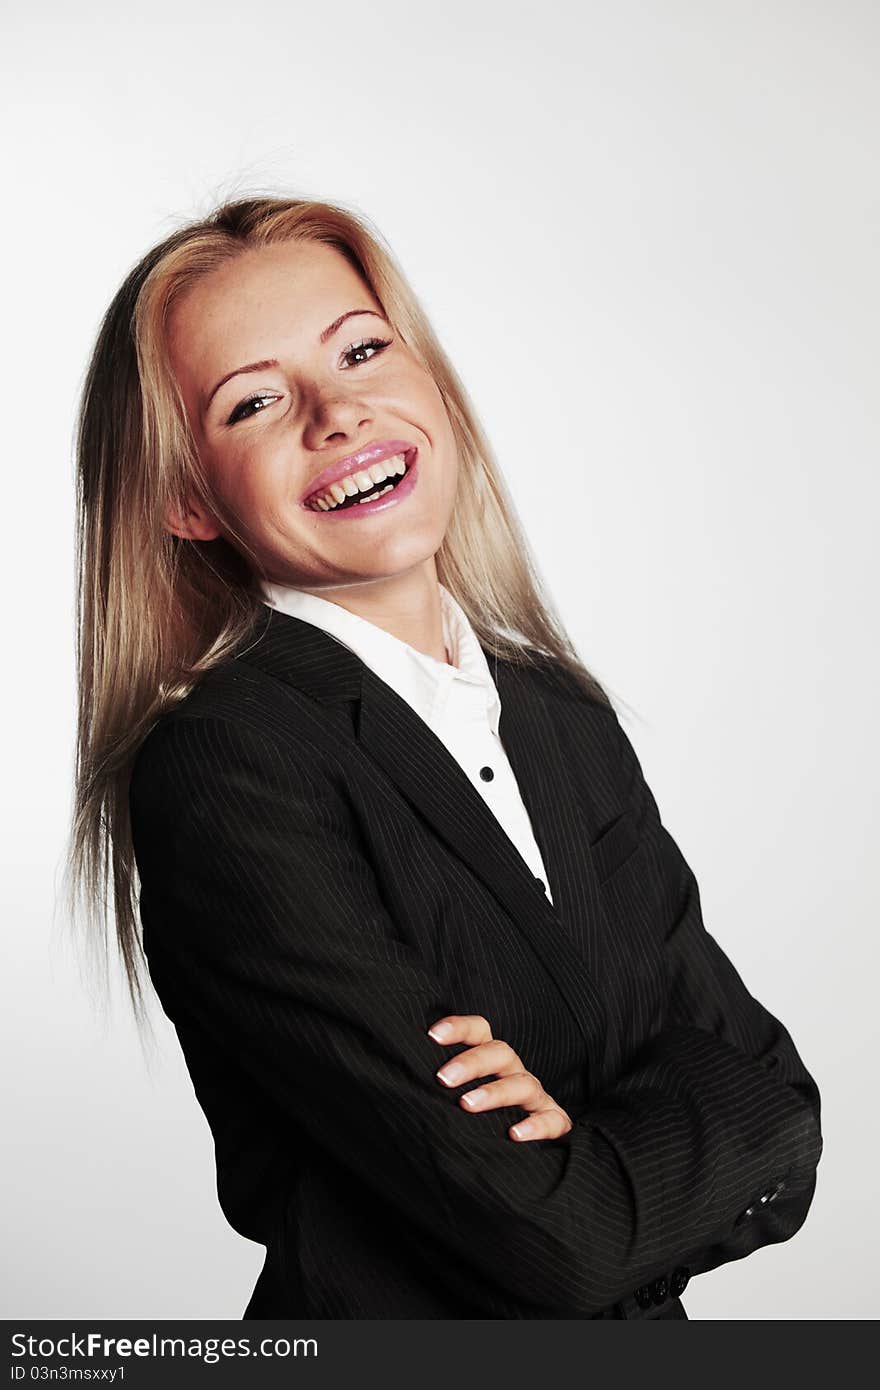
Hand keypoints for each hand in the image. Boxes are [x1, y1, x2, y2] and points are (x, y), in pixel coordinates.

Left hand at [428, 1014, 571, 1141]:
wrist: (515, 1147)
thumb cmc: (473, 1114)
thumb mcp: (455, 1092)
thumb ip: (432, 1081)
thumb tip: (384, 1071)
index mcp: (491, 1058)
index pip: (479, 1030)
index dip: (458, 1028)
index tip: (432, 1035)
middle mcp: (514, 1071)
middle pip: (500, 1052)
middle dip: (471, 1062)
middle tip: (443, 1078)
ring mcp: (535, 1096)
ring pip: (523, 1083)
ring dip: (495, 1092)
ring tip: (467, 1105)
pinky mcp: (554, 1122)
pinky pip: (553, 1121)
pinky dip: (537, 1125)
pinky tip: (515, 1135)